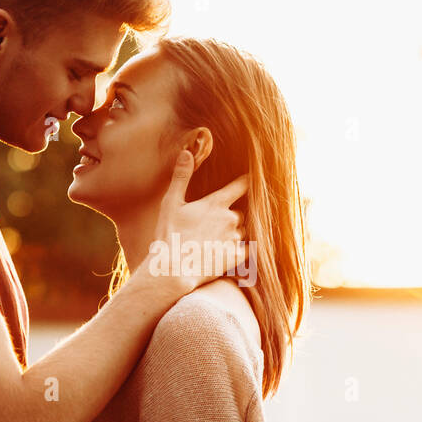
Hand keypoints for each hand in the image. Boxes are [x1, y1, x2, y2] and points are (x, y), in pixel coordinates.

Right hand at [147, 150, 247, 292]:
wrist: (173, 269)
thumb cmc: (169, 235)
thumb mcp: (171, 203)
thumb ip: (181, 177)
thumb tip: (187, 152)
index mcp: (216, 203)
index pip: (241, 185)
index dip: (247, 181)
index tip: (252, 178)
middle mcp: (231, 219)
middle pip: (240, 212)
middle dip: (230, 216)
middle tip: (212, 225)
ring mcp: (235, 239)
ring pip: (242, 231)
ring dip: (233, 233)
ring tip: (214, 241)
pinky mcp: (236, 257)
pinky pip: (246, 249)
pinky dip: (240, 250)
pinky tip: (226, 253)